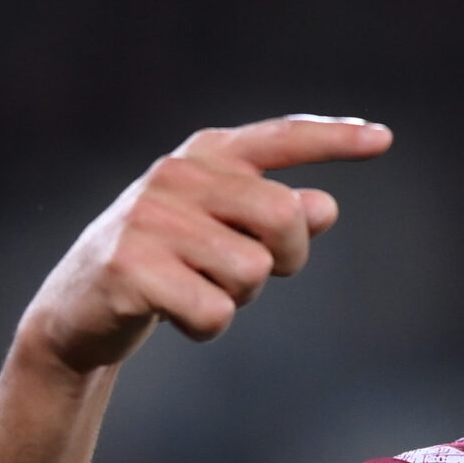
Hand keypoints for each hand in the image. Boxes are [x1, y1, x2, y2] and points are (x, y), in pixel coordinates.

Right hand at [15, 115, 393, 374]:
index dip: (335, 139)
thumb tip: (324, 206)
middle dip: (287, 259)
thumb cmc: (166, 263)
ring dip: (238, 298)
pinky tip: (173, 314)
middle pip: (284, 217)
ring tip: (197, 288)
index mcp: (205, 154)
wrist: (78, 308)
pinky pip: (214, 312)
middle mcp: (177, 174)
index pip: (281, 136)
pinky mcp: (130, 267)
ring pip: (251, 273)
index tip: (385, 138)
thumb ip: (274, 215)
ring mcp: (149, 218)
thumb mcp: (222, 231)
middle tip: (252, 274)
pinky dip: (206, 327)